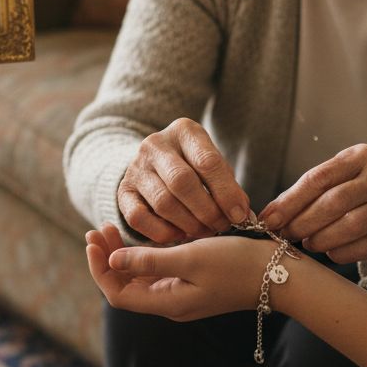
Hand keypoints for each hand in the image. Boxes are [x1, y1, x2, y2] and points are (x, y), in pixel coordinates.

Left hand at [84, 224, 269, 319]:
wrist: (280, 275)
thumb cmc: (238, 263)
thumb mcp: (192, 257)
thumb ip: (150, 259)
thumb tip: (112, 259)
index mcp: (168, 303)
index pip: (117, 293)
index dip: (99, 268)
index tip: (93, 240)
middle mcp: (171, 304)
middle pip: (125, 286)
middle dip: (107, 259)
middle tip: (97, 229)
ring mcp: (183, 295)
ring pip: (140, 278)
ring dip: (123, 255)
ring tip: (111, 229)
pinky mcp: (194, 285)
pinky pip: (158, 273)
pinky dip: (143, 256)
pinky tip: (140, 236)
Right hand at [118, 118, 249, 242]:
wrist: (155, 163)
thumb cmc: (194, 166)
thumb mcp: (213, 165)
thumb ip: (228, 186)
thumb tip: (242, 214)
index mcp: (184, 131)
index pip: (207, 161)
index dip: (226, 192)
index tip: (239, 214)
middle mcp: (155, 144)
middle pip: (182, 182)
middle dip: (206, 210)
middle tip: (221, 226)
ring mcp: (136, 167)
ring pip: (163, 202)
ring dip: (188, 224)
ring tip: (205, 232)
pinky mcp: (124, 191)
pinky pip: (139, 218)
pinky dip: (162, 232)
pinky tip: (180, 235)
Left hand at [260, 144, 366, 265]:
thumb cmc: (357, 194)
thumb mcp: (336, 182)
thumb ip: (305, 194)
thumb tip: (268, 216)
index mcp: (359, 156)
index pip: (319, 177)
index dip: (290, 201)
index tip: (269, 219)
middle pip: (334, 201)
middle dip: (304, 221)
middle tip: (286, 235)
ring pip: (351, 224)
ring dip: (322, 238)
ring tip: (308, 243)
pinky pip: (366, 245)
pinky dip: (342, 252)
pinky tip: (330, 253)